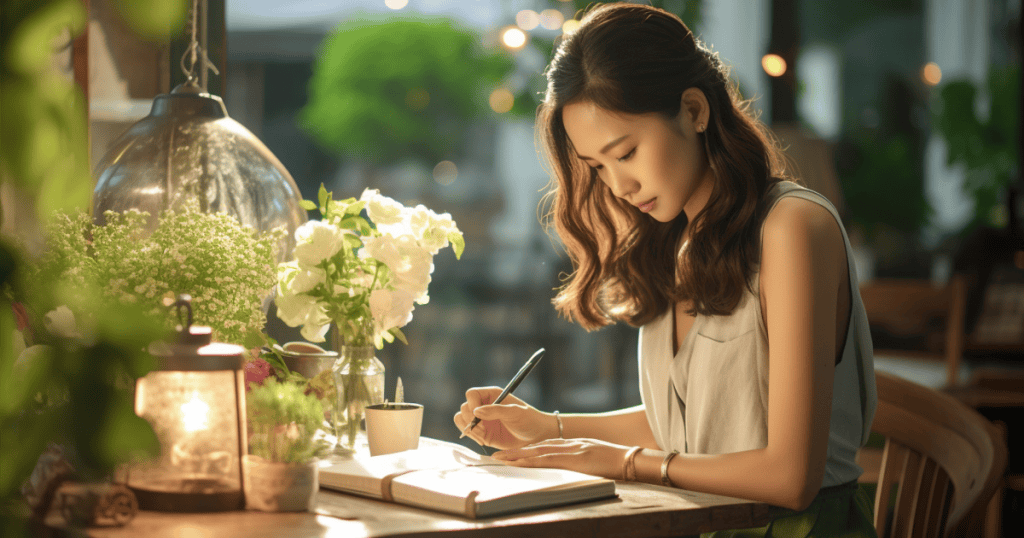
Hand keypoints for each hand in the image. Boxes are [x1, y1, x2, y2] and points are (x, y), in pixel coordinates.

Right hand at [453, 387, 555, 449]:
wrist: (536, 436)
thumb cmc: (529, 420)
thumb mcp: (515, 412)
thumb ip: (496, 411)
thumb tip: (476, 411)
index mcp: (492, 395)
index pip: (472, 394)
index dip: (472, 404)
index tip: (479, 415)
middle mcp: (484, 405)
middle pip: (464, 407)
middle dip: (470, 420)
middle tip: (483, 428)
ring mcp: (482, 420)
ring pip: (461, 419)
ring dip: (468, 428)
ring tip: (482, 435)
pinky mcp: (482, 433)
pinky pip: (468, 432)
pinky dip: (472, 436)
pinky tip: (483, 440)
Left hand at [490, 438, 630, 479]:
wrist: (631, 459)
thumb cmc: (617, 461)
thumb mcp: (596, 458)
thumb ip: (582, 459)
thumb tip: (574, 465)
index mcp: (574, 444)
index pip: (546, 445)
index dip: (528, 449)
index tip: (513, 453)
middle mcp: (569, 444)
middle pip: (537, 447)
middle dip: (516, 451)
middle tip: (498, 456)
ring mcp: (570, 450)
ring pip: (538, 452)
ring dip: (517, 455)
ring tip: (500, 459)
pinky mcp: (573, 459)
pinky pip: (547, 460)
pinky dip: (531, 461)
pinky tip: (518, 463)